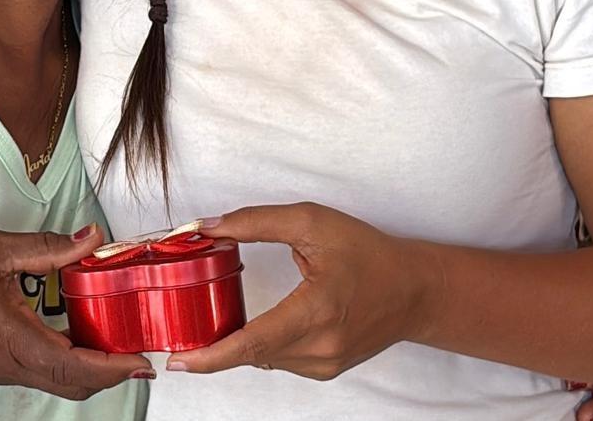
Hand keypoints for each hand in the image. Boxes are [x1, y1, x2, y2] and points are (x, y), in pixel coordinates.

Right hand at [0, 224, 151, 398]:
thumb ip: (47, 247)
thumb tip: (91, 236)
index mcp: (15, 340)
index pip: (76, 368)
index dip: (115, 368)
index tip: (142, 359)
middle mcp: (12, 364)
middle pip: (74, 384)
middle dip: (113, 372)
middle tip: (139, 347)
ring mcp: (3, 369)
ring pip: (59, 382)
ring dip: (92, 368)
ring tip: (118, 338)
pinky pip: (42, 371)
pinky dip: (70, 361)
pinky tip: (80, 332)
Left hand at [167, 202, 426, 378]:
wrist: (413, 290)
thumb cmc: (368, 253)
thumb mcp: (312, 222)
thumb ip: (256, 222)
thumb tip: (209, 227)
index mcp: (316, 311)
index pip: (253, 343)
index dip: (211, 356)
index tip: (179, 360)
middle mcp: (321, 346)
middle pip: (251, 353)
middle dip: (215, 343)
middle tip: (184, 330)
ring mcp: (325, 364)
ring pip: (263, 358)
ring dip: (240, 342)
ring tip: (223, 317)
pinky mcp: (326, 370)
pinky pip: (280, 360)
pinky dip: (263, 345)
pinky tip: (260, 324)